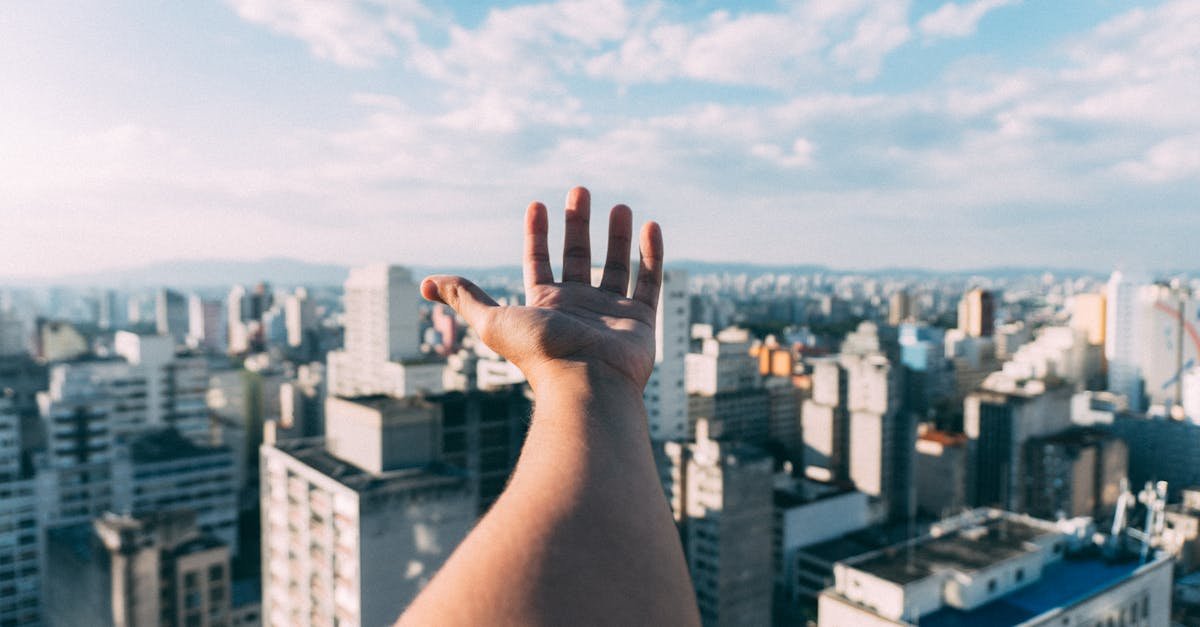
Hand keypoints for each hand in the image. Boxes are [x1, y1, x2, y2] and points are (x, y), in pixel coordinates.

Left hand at [420, 187, 663, 391]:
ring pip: (615, 267)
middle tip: (579, 191)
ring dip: (617, 236)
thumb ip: (464, 298)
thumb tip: (425, 284)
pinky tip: (651, 226)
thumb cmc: (540, 353)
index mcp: (545, 306)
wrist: (587, 383)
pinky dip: (652, 255)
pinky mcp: (639, 321)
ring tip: (619, 206)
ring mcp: (610, 314)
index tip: (537, 205)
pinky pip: (649, 282)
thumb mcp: (493, 321)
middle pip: (577, 257)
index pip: (538, 262)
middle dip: (577, 224)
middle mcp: (577, 308)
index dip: (536, 234)